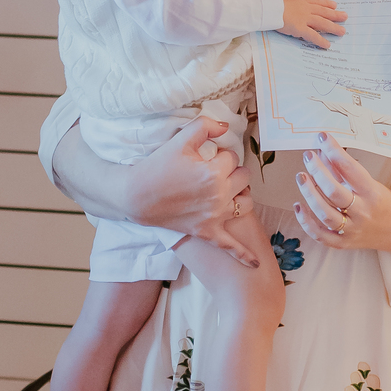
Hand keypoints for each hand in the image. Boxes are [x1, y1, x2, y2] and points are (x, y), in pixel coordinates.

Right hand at [122, 116, 253, 251]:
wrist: (135, 196)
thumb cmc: (156, 167)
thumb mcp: (180, 139)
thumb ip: (206, 126)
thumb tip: (226, 126)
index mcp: (214, 173)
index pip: (232, 157)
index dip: (220, 154)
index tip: (205, 156)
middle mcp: (219, 195)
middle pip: (244, 177)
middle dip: (232, 171)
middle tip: (214, 170)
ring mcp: (215, 216)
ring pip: (246, 203)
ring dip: (241, 195)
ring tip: (229, 190)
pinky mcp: (207, 232)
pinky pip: (230, 246)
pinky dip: (243, 255)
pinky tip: (255, 264)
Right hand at [277, 0, 346, 47]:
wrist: (269, 4)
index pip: (316, 1)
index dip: (326, 4)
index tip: (334, 5)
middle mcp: (306, 8)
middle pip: (324, 12)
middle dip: (335, 15)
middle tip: (345, 17)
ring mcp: (305, 19)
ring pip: (323, 23)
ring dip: (333, 28)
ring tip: (342, 32)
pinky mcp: (300, 29)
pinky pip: (313, 36)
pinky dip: (321, 41)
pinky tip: (328, 45)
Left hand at [292, 134, 390, 252]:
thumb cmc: (380, 201)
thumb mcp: (369, 182)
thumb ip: (343, 169)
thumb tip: (322, 151)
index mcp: (373, 194)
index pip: (350, 170)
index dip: (334, 152)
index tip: (322, 138)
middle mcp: (362, 213)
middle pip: (334, 192)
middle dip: (318, 171)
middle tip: (308, 156)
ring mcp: (352, 230)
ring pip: (325, 214)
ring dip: (309, 194)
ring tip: (301, 177)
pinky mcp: (343, 242)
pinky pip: (320, 235)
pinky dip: (306, 222)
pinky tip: (298, 205)